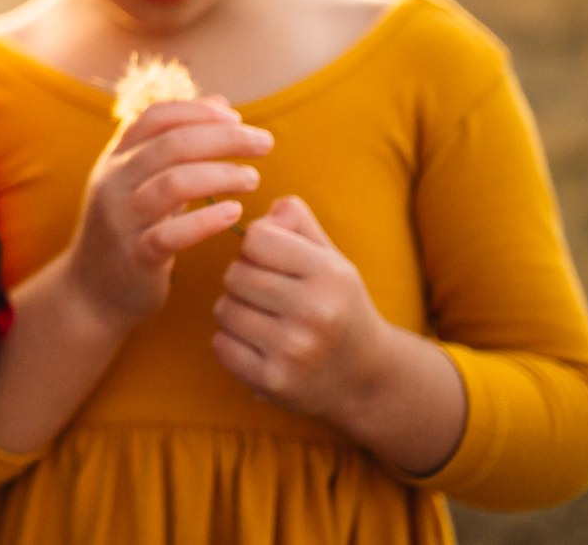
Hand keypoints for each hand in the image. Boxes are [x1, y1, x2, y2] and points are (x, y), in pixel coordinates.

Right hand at [60, 99, 271, 330]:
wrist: (90, 292)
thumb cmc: (130, 229)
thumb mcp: (143, 180)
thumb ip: (178, 143)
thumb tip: (221, 103)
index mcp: (116, 159)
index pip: (156, 117)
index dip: (199, 111)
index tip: (237, 118)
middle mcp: (114, 182)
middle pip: (172, 144)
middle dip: (224, 138)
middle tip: (264, 142)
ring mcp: (122, 219)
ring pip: (173, 183)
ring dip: (221, 175)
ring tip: (252, 178)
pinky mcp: (135, 256)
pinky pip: (173, 234)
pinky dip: (208, 220)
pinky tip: (234, 213)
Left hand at [211, 195, 386, 421]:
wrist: (367, 378)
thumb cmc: (340, 306)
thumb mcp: (332, 260)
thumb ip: (299, 223)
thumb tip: (270, 207)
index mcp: (331, 275)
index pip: (256, 238)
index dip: (257, 246)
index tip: (274, 262)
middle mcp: (315, 312)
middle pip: (235, 273)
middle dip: (244, 279)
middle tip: (269, 295)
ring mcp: (293, 350)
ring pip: (224, 308)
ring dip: (235, 311)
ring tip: (265, 320)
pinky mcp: (273, 381)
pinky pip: (220, 345)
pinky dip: (231, 343)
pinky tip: (259, 345)